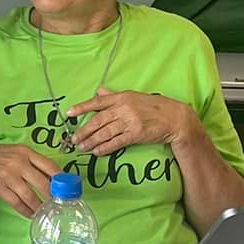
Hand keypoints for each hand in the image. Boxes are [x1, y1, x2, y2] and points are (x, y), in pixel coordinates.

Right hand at [0, 141, 59, 217]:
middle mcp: (19, 163)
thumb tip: (54, 177)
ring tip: (46, 213)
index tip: (69, 189)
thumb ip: (33, 162)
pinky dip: (26, 211)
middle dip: (54, 197)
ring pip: (30, 196)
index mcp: (26, 152)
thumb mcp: (16, 152)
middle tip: (61, 206)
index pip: (50, 166)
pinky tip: (31, 215)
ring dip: (40, 207)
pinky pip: (16, 203)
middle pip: (43, 184)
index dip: (62, 180)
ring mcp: (8, 176)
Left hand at [68, 86, 196, 157]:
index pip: (97, 102)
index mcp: (122, 97)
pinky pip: (116, 142)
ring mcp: (130, 121)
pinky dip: (105, 148)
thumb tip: (98, 91)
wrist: (174, 118)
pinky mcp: (136, 134)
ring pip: (105, 132)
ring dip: (91, 141)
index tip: (69, 114)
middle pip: (98, 120)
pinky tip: (97, 152)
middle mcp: (124, 108)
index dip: (82, 108)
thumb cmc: (154, 107)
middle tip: (74, 139)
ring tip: (82, 148)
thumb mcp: (133, 96)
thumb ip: (114, 96)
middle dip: (84, 130)